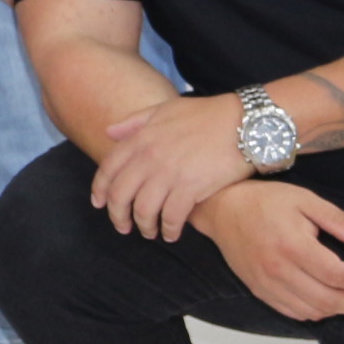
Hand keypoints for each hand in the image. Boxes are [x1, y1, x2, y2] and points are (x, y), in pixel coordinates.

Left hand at [94, 93, 254, 240]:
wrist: (244, 123)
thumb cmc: (206, 115)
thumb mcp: (165, 110)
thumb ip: (134, 122)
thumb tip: (109, 132)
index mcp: (141, 138)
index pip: (108, 168)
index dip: (100, 189)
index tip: (99, 204)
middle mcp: (150, 157)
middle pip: (121, 194)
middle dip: (118, 216)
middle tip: (123, 227)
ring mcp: (169, 173)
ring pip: (144, 210)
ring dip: (144, 226)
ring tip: (150, 233)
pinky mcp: (191, 188)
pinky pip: (171, 217)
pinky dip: (169, 229)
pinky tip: (172, 234)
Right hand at [191, 180, 343, 321]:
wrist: (221, 209)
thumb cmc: (265, 201)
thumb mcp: (304, 199)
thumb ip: (337, 219)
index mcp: (293, 245)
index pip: (337, 275)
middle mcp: (279, 270)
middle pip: (328, 300)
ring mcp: (267, 284)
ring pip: (312, 311)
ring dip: (339, 309)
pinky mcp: (259, 290)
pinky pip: (293, 312)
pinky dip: (315, 312)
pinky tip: (327, 301)